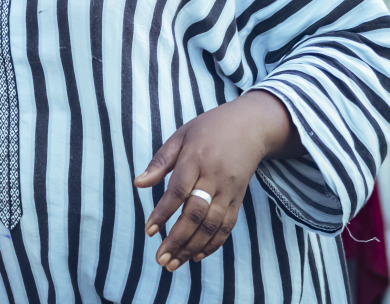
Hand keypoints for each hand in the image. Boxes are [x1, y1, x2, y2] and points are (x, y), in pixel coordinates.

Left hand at [133, 90, 300, 270]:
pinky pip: (227, 226)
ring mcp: (229, 190)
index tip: (149, 231)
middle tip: (161, 259)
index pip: (178, 191)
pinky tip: (196, 255)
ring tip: (174, 264)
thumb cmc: (209, 129)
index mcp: (196, 159)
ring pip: (212, 225)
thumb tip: (138, 183)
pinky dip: (213, 244)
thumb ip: (160, 161)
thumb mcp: (181, 136)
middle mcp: (214, 177)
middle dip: (177, 239)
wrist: (250, 127)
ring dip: (192, 247)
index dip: (163, 213)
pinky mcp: (239, 199)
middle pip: (196, 214)